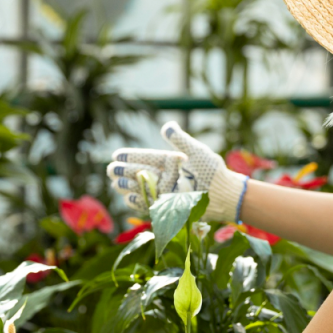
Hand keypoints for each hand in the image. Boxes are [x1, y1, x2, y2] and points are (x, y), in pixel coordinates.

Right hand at [107, 121, 247, 222]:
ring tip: (115, 182)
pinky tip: (128, 197)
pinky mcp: (168, 206)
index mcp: (171, 162)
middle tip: (110, 169)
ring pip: (142, 188)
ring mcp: (167, 192)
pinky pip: (150, 204)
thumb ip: (180, 140)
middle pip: (141, 173)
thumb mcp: (196, 151)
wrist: (222, 193)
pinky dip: (139, 201)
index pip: (147, 158)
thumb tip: (167, 126)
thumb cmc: (212, 170)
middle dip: (124, 171)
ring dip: (127, 186)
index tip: (116, 154)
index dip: (132, 156)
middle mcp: (167, 176)